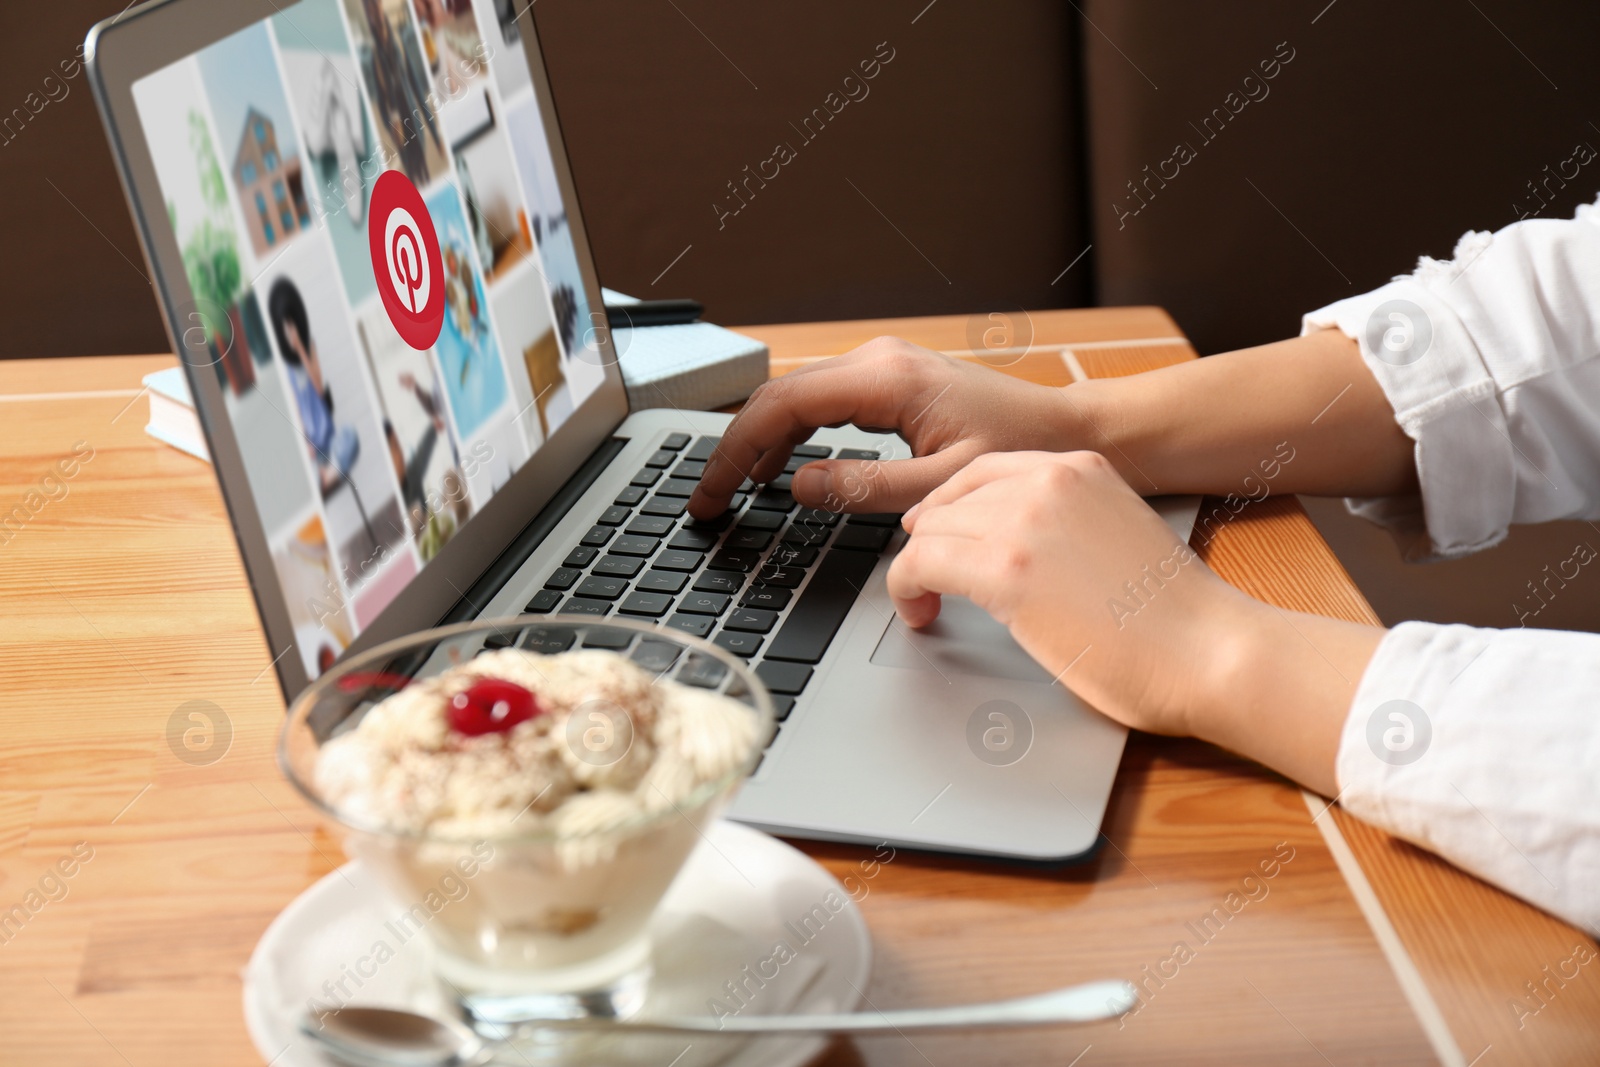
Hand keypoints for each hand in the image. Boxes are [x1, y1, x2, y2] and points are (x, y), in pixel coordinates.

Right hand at [687, 337, 1086, 518]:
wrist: (1066, 431)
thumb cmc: (1020, 455)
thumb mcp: (940, 486)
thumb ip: (864, 488)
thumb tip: (796, 486)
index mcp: (886, 379)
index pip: (783, 406)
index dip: (736, 451)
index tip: (712, 492)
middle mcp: (878, 361)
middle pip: (779, 397)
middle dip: (736, 449)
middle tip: (706, 499)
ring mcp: (883, 366)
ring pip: (797, 398)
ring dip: (760, 442)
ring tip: (731, 489)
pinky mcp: (890, 381)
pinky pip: (823, 403)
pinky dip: (791, 435)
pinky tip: (777, 468)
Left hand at [890, 449, 1384, 794]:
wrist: (1211, 650)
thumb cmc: (1177, 616)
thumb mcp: (1119, 533)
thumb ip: (1068, 522)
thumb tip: (1016, 544)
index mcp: (1080, 468)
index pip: (983, 470)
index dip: (949, 506)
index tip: (936, 533)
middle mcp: (1048, 481)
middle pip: (948, 500)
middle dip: (930, 542)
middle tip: (927, 578)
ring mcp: (1023, 522)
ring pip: (927, 532)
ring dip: (916, 569)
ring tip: (925, 601)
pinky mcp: (1003, 571)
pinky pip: (917, 566)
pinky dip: (906, 591)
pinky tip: (921, 613)